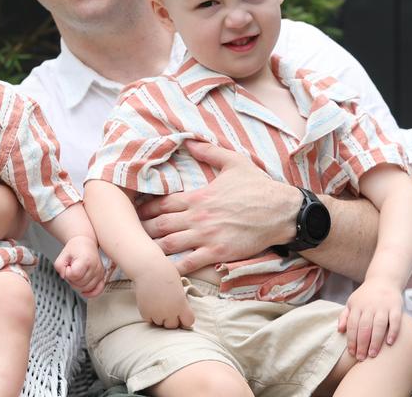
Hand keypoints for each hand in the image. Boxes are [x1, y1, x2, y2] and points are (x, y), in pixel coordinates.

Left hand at [54, 235, 104, 297]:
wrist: (86, 243)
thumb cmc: (76, 248)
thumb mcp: (63, 254)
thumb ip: (59, 266)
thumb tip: (64, 276)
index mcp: (85, 260)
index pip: (74, 275)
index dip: (68, 272)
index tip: (68, 266)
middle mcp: (94, 267)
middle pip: (80, 283)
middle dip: (72, 279)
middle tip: (71, 270)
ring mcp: (99, 272)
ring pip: (87, 288)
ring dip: (78, 284)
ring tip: (77, 275)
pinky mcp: (102, 276)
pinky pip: (99, 290)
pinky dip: (91, 293)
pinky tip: (84, 293)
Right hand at [133, 261, 193, 328]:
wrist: (148, 268)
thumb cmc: (166, 273)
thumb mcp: (179, 288)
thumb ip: (180, 303)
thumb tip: (178, 315)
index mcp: (182, 305)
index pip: (188, 322)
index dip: (185, 319)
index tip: (181, 314)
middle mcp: (170, 312)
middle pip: (173, 325)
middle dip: (171, 319)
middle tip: (167, 307)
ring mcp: (157, 313)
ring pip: (160, 323)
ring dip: (159, 317)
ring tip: (157, 303)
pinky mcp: (145, 312)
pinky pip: (149, 319)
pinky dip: (149, 314)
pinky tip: (150, 303)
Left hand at [137, 141, 293, 273]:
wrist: (283, 212)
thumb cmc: (259, 187)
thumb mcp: (234, 162)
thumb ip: (209, 151)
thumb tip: (191, 140)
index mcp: (198, 196)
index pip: (161, 203)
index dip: (144, 209)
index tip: (133, 213)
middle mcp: (197, 217)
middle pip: (159, 225)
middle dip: (141, 230)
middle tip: (128, 235)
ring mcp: (207, 236)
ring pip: (169, 244)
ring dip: (151, 249)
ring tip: (137, 253)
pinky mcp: (218, 252)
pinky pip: (189, 263)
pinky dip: (173, 268)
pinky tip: (161, 271)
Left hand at [339, 278, 403, 359]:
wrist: (383, 280)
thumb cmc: (365, 296)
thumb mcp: (352, 302)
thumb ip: (345, 316)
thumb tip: (339, 330)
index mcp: (357, 306)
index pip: (352, 325)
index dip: (351, 340)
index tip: (352, 353)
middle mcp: (369, 306)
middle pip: (364, 328)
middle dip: (362, 344)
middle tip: (362, 358)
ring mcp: (383, 307)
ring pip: (378, 325)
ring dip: (375, 341)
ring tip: (373, 355)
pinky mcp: (396, 307)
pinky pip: (394, 320)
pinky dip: (393, 332)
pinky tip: (390, 343)